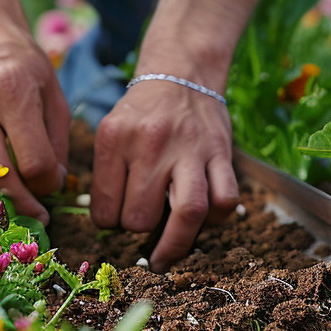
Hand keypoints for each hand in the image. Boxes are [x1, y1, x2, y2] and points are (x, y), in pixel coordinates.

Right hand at [0, 29, 69, 224]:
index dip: (48, 183)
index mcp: (13, 90)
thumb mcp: (53, 95)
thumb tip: (52, 185)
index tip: (53, 183)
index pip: (33, 160)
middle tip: (37, 213)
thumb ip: (56, 142)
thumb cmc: (25, 65)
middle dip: (22, 201)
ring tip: (14, 199)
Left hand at [91, 79, 238, 270]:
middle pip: (140, 218)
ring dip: (175, 242)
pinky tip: (202, 221)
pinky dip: (215, 220)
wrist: (181, 74)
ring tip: (166, 255)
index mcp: (115, 138)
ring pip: (188, 213)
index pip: (104, 210)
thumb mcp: (111, 133)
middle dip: (137, 230)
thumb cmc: (141, 114)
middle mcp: (152, 143)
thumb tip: (111, 227)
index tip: (114, 218)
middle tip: (139, 223)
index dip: (108, 223)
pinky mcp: (221, 153)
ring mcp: (190, 149)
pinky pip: (225, 200)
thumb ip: (107, 175)